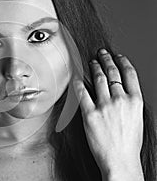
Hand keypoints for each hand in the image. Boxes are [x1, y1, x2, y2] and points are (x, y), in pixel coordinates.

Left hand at [73, 48, 143, 177]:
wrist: (120, 160)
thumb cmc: (129, 143)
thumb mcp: (137, 118)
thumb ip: (129, 102)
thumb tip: (120, 90)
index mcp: (135, 101)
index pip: (129, 74)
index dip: (122, 61)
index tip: (117, 56)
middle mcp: (120, 100)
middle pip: (112, 73)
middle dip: (106, 60)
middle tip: (101, 53)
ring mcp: (104, 106)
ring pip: (98, 79)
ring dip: (94, 67)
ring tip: (91, 62)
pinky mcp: (89, 113)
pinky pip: (82, 93)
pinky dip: (79, 82)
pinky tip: (77, 76)